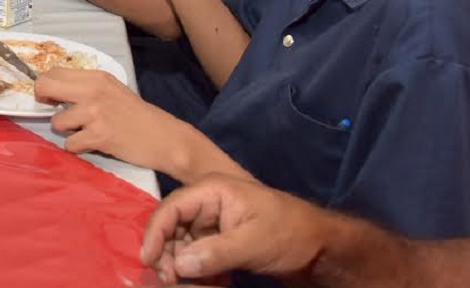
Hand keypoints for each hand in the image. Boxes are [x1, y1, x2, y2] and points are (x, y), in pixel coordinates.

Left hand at [36, 67, 195, 170]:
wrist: (163, 138)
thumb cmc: (136, 115)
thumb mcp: (112, 90)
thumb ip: (86, 88)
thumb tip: (54, 92)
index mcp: (96, 77)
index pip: (54, 72)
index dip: (47, 86)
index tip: (52, 98)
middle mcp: (93, 90)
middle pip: (45, 86)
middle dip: (43, 101)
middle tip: (57, 112)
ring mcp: (95, 113)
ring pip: (56, 122)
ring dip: (67, 131)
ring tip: (85, 132)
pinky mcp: (98, 135)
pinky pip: (70, 144)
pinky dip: (78, 148)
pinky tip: (93, 144)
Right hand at [142, 175, 331, 284]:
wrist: (321, 246)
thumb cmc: (289, 233)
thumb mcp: (252, 243)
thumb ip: (213, 253)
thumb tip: (178, 265)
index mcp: (211, 191)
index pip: (171, 208)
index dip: (155, 233)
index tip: (148, 261)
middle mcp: (206, 203)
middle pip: (172, 227)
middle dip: (168, 254)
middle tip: (171, 281)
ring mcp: (212, 221)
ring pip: (182, 244)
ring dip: (183, 266)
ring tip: (192, 285)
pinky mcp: (219, 239)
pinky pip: (197, 254)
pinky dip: (199, 271)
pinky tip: (212, 283)